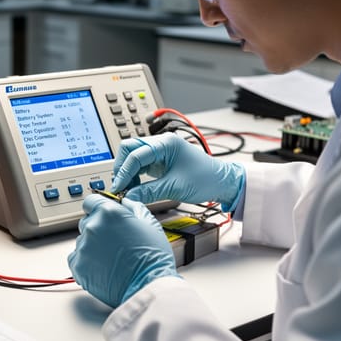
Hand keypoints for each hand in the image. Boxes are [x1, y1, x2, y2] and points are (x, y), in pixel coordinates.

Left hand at [67, 194, 177, 307]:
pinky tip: (103, 267)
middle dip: (97, 229)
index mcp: (108, 213)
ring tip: (112, 258)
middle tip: (114, 242)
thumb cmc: (152, 259)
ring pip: (82, 241)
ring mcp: (83, 246)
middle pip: (86, 221)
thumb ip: (134, 208)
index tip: (102, 216)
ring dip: (92, 246)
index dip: (97, 208)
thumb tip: (125, 202)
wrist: (147, 287)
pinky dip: (86, 262)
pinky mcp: (77, 265)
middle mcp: (92, 226)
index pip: (91, 201)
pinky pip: (76, 258)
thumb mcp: (150, 225)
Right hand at [112, 133, 244, 209]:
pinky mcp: (160, 161)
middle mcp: (161, 144)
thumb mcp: (174, 187)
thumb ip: (148, 192)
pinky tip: (135, 187)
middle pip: (129, 149)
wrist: (221, 182)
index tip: (118, 188)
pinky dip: (134, 175)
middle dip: (122, 167)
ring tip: (128, 189)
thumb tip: (128, 197)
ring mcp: (160, 151)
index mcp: (166, 143)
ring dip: (127, 172)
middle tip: (120, 186)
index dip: (124, 172)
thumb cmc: (205, 179)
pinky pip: (140, 164)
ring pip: (133, 156)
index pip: (135, 154)